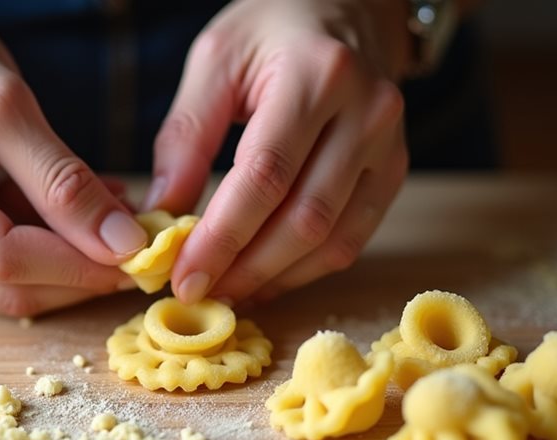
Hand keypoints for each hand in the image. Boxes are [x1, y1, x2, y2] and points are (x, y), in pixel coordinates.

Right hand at [0, 2, 146, 315]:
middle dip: (81, 271)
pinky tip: (85, 212)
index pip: (4, 259)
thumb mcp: (1, 102)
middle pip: (7, 287)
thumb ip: (60, 178)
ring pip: (8, 286)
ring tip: (117, 214)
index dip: (80, 264)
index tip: (144, 250)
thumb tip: (121, 245)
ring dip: (70, 261)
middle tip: (142, 238)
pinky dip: (49, 246)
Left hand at [147, 0, 410, 304]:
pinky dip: (305, 269)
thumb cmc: (271, 28)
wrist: (346, 5)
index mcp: (317, 75)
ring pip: (333, 239)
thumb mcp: (214, 60)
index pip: (265, 175)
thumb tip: (162, 215)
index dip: (222, 237)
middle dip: (244, 267)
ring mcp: (389, 146)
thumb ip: (186, 136)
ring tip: (225, 291)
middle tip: (196, 293)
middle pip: (304, 218)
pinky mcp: (394, 171)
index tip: (182, 276)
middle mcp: (367, 112)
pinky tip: (265, 278)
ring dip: (274, 277)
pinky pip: (353, 239)